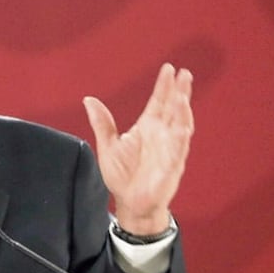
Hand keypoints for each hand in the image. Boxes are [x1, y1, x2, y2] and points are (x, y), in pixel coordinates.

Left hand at [82, 63, 193, 234]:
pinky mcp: (172, 166)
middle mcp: (161, 135)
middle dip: (180, 91)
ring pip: (180, 125)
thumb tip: (89, 99)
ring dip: (182, 111)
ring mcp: (169, 149)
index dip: (164, 86)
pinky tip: (183, 127)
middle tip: (184, 73)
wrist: (129, 203)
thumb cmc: (122, 176)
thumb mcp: (107, 145)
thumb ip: (102, 123)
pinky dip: (181, 139)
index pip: (158, 102)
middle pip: (173, 108)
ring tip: (182, 96)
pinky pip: (178, 150)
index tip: (169, 69)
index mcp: (147, 128)